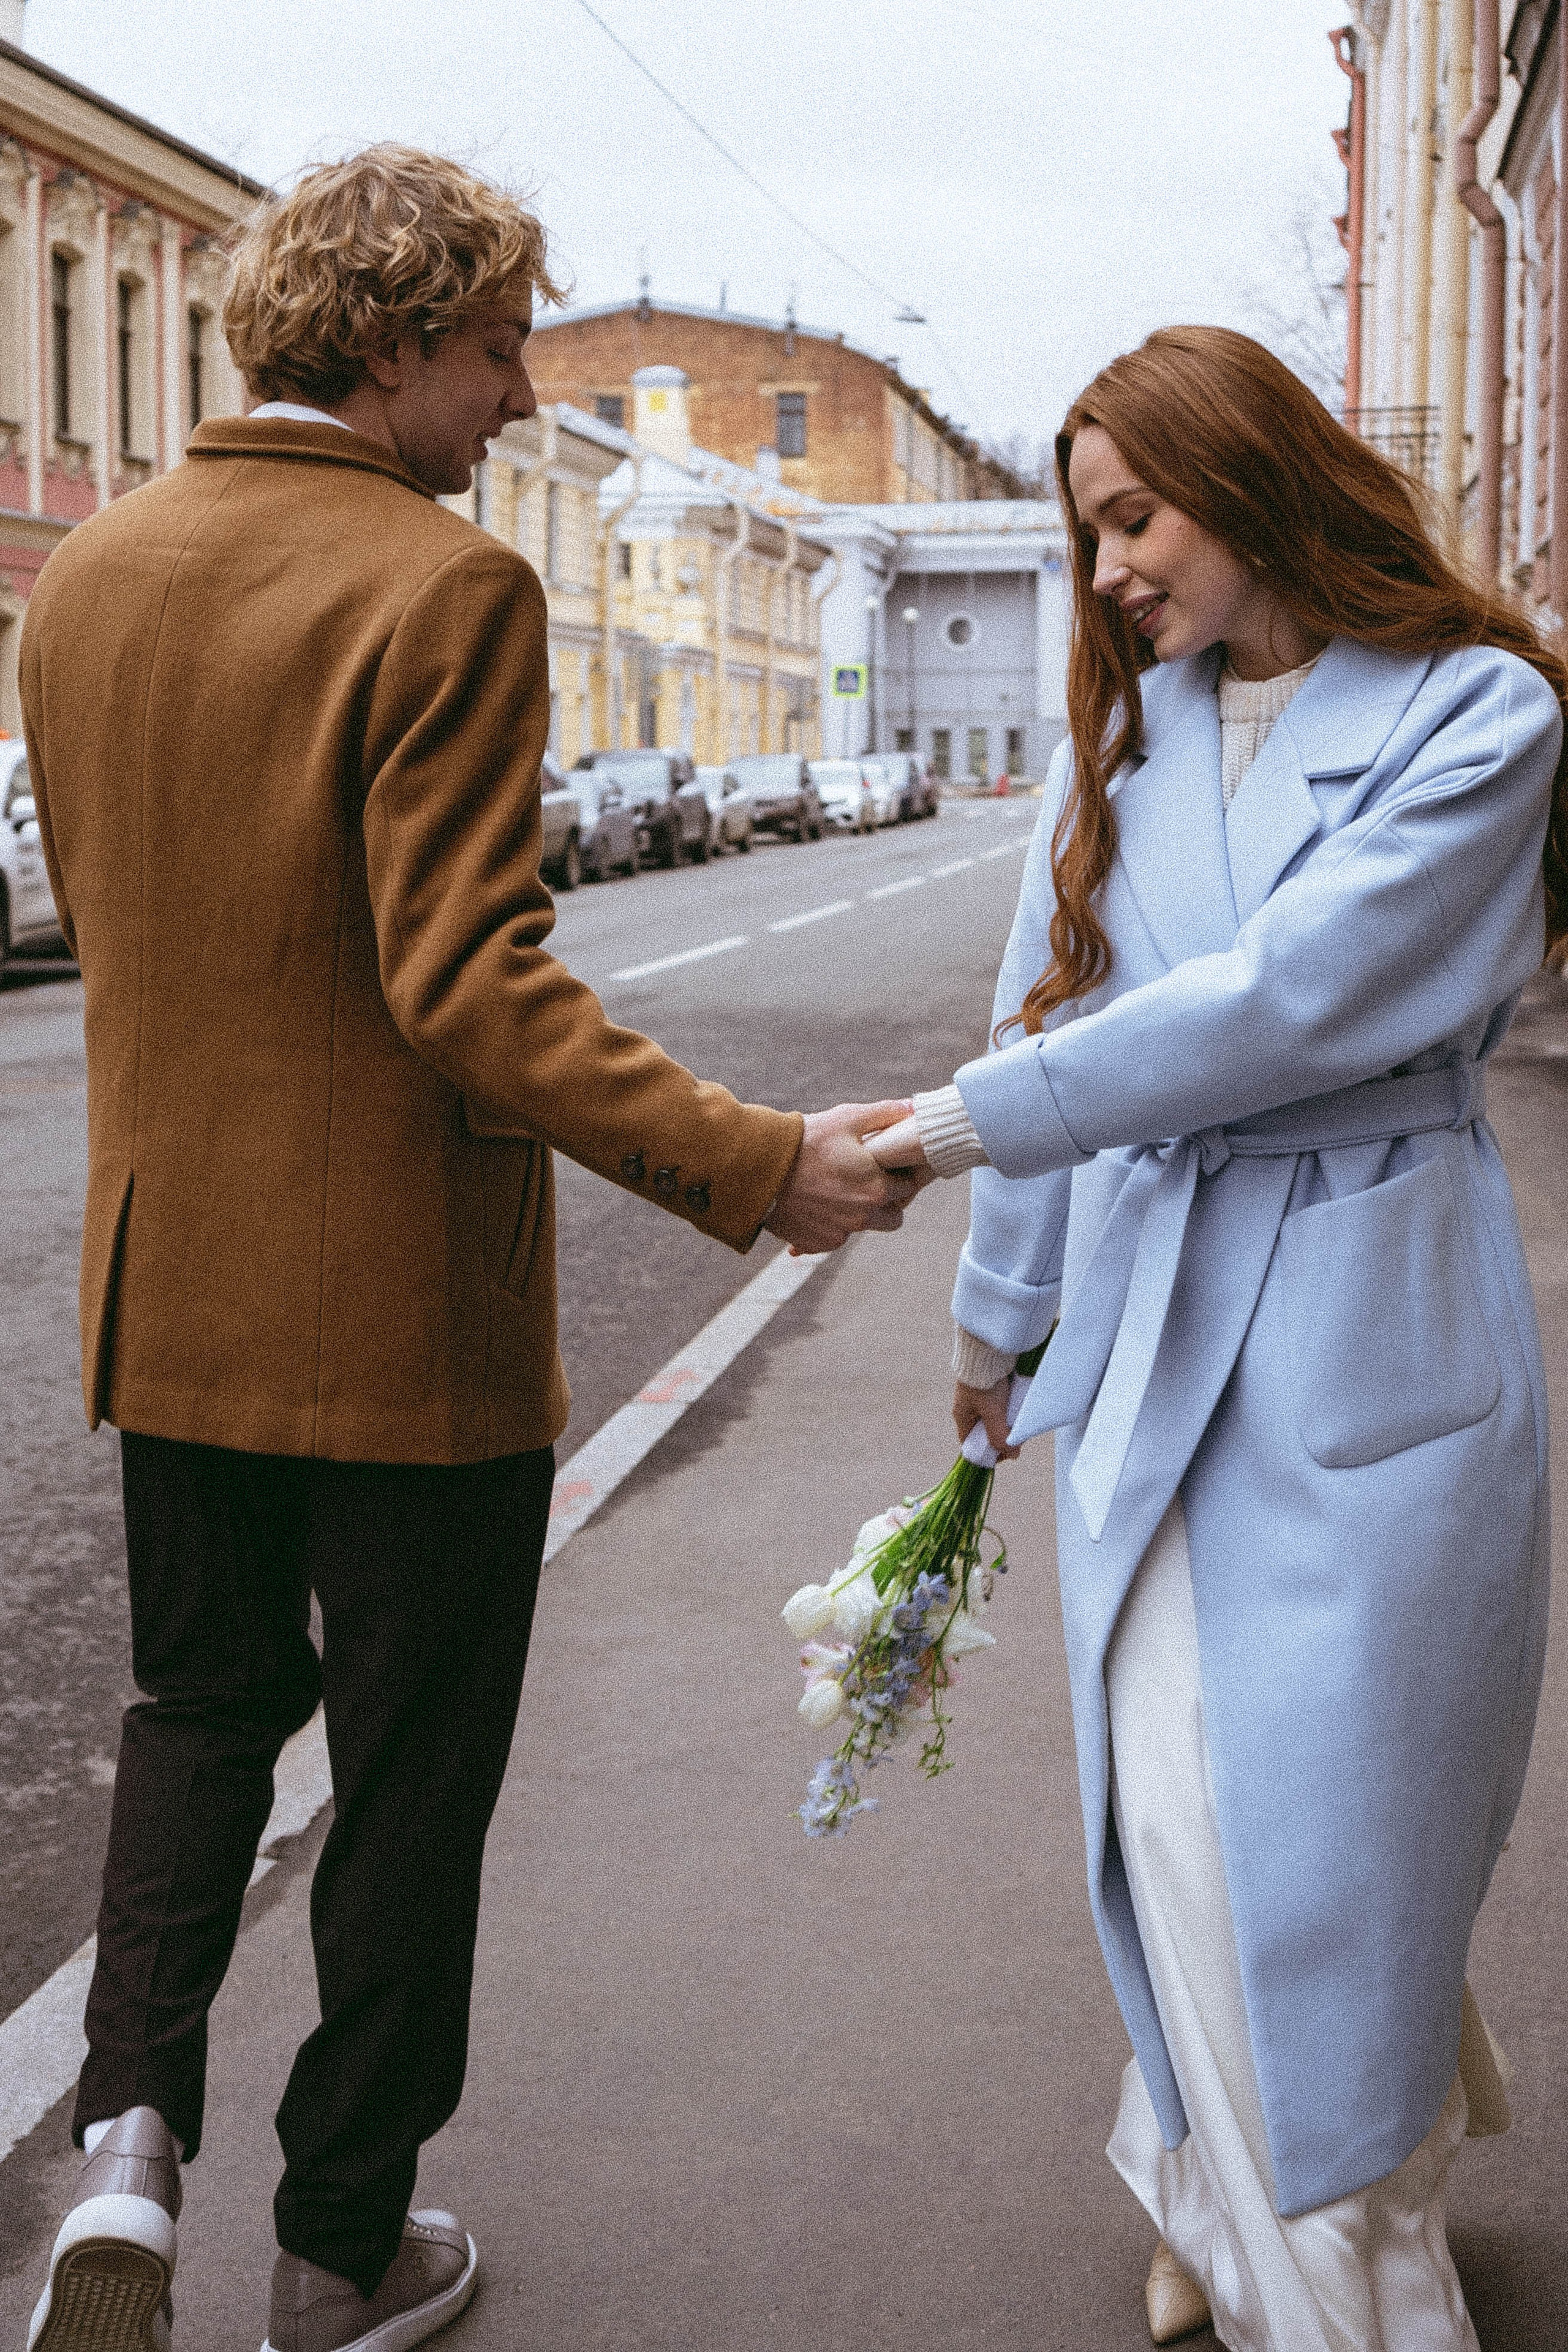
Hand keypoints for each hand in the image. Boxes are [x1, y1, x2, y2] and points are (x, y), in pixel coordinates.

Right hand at [765, 1100, 927, 1254]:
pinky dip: (832, 1224)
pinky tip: (817, 1203)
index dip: (903, 1174)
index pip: (909, 1187)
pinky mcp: (818, 1244)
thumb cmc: (805, 1141)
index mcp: (877, 1188)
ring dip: (860, 1213)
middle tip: (869, 1180)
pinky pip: (837, 1237)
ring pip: (865, 1227)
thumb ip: (885, 1114)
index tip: (892, 1166)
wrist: (759, 1169)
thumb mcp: (847, 1119)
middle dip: (888, 1201)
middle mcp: (863, 1217)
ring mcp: (841, 1233)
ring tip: (839, 1189)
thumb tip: (913, 1109)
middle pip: (894, 1217)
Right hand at [954, 1376, 1019, 1460]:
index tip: (1005, 1452)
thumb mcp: (993, 1413)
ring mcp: (979, 1395)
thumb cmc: (985, 1383)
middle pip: (986, 1430)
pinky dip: (1009, 1406)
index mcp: (962, 1415)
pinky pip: (1000, 1402)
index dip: (987, 1451)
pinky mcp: (989, 1385)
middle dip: (1002, 1434)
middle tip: (1017, 1435)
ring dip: (1007, 1420)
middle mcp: (968, 1407)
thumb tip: (1012, 1454)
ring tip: (1019, 1418)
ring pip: (995, 1416)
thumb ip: (999, 1435)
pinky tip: (1018, 1404)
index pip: (971, 1442)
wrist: (987, 1350)